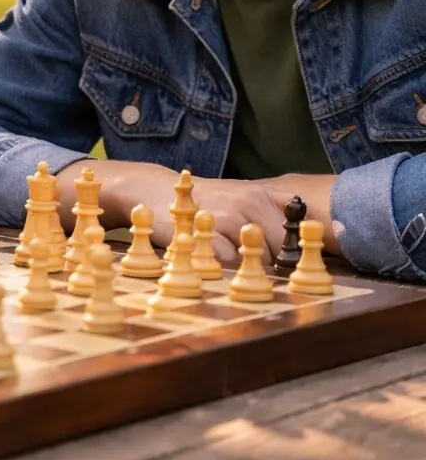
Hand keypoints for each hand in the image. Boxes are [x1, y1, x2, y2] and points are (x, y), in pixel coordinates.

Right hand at [58, 160, 285, 263]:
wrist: (154, 190)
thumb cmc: (202, 201)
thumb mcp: (241, 195)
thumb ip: (271, 211)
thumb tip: (304, 237)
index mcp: (262, 195)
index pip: (296, 234)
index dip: (292, 253)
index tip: (284, 261)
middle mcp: (250, 203)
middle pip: (281, 251)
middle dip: (271, 264)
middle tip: (248, 263)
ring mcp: (228, 219)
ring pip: (257, 260)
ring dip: (247, 268)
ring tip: (228, 259)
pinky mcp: (207, 237)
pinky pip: (230, 265)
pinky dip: (224, 269)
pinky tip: (211, 260)